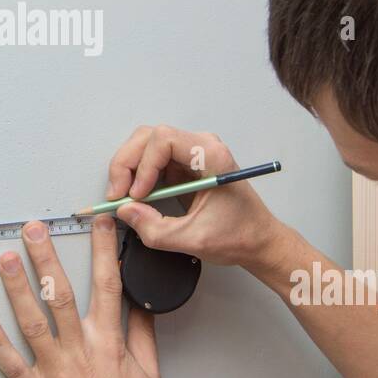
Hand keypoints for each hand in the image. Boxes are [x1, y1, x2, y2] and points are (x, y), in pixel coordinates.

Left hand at [0, 215, 167, 377]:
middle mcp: (82, 351)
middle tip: (32, 229)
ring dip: (16, 287)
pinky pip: (11, 364)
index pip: (108, 284)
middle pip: (62, 294)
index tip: (97, 222)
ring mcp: (57, 372)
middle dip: (46, 257)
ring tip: (4, 259)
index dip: (102, 249)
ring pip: (32, 321)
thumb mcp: (150, 375)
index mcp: (111, 343)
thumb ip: (142, 336)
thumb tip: (139, 306)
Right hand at [108, 125, 283, 270]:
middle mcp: (202, 147)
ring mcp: (193, 154)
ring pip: (148, 145)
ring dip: (130, 168)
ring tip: (124, 196)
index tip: (137, 193)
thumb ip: (154, 228)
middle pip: (150, 136)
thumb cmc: (239, 235)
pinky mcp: (186, 166)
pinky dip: (139, 175)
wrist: (259, 241)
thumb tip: (124, 211)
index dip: (143, 165)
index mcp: (211, 156)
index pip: (163, 138)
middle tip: (118, 194)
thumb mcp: (193, 239)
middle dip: (128, 164)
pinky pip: (154, 160)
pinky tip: (137, 196)